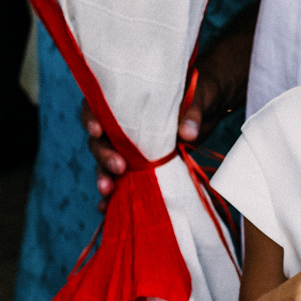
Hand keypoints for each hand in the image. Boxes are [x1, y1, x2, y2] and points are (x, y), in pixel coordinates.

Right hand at [85, 21, 254, 201]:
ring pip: (106, 162)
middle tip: (118, 167)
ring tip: (107, 191)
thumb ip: (191, 112)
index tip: (98, 131)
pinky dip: (114, 195)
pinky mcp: (139, 163)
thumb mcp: (197, 96)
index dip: (92, 118)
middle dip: (104, 155)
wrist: (208, 107)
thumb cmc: (198, 91)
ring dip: (104, 177)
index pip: (98, 106)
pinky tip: (106, 208)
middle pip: (100, 140)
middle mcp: (120, 123)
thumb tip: (189, 133)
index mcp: (125, 98)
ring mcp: (128, 145)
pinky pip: (121, 179)